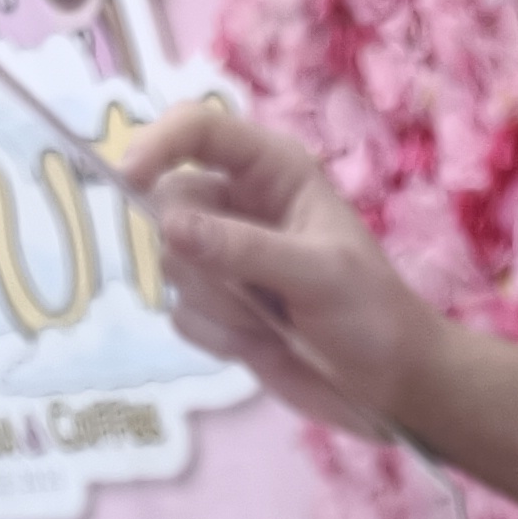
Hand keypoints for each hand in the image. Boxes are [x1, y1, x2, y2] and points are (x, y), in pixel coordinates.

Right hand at [114, 101, 437, 438]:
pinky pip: (181, 313)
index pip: (197, 130)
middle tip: (257, 291)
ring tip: (272, 321)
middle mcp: (239, 204)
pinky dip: (217, 336)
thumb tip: (170, 228)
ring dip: (218, 303)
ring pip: (171, 264)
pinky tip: (260, 343)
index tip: (128, 178)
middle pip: (169, 204)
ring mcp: (223, 257)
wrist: (389, 388)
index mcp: (272, 171)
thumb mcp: (318, 275)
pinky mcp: (216, 308)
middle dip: (202, 256)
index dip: (158, 144)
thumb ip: (244, 249)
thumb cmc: (372, 316)